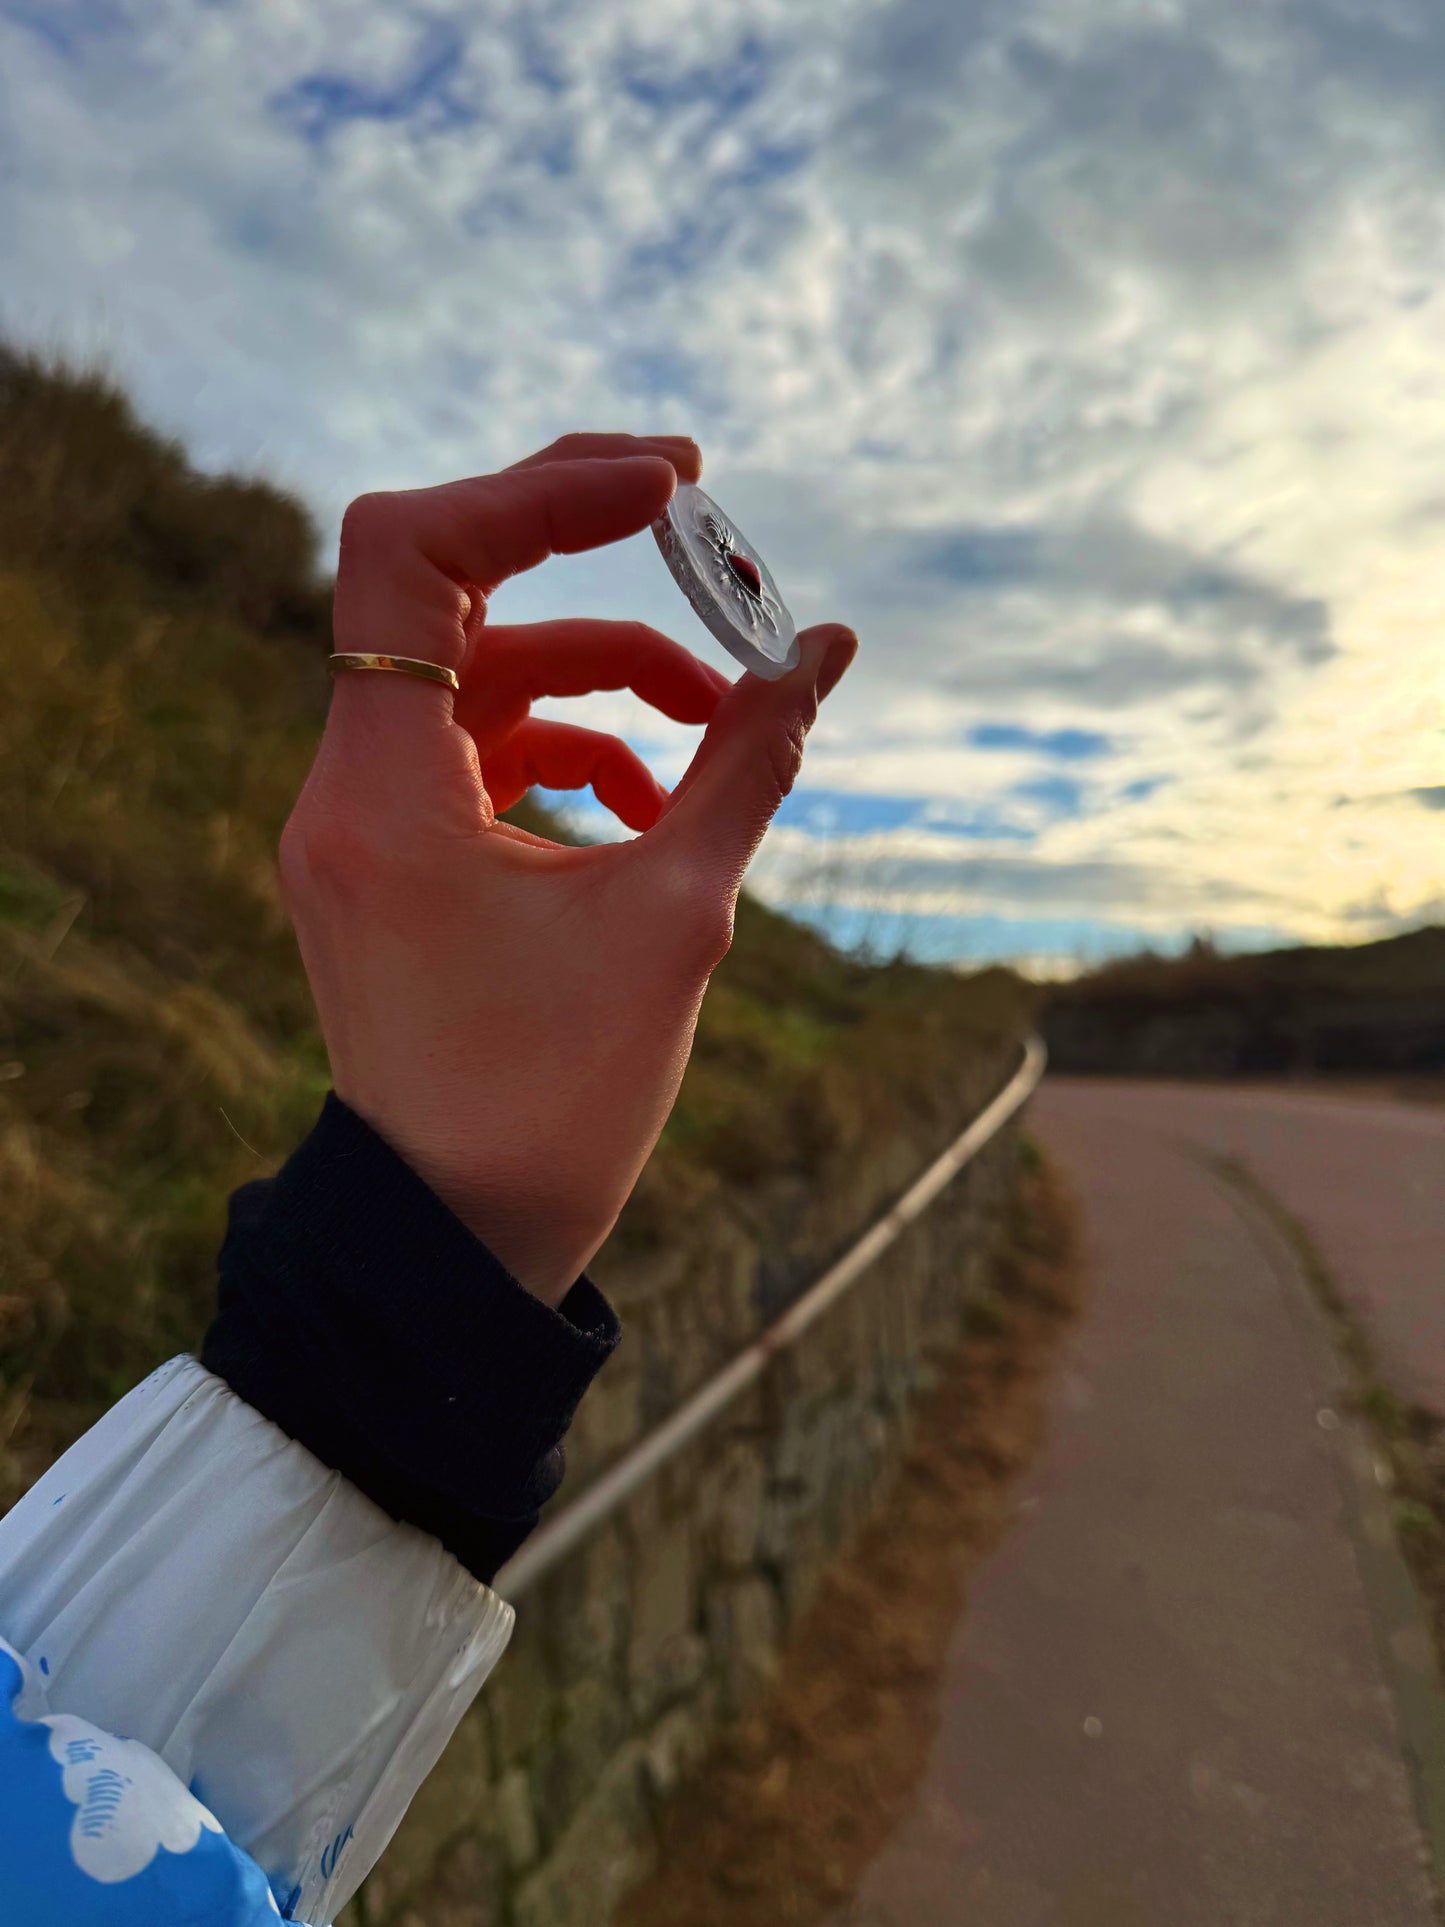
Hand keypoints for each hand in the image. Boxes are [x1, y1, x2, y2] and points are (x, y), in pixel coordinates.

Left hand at [279, 435, 856, 1304]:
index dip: (538, 490)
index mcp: (384, 790)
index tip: (668, 486)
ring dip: (604, 677)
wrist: (459, 1238)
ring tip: (720, 721)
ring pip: (478, 681)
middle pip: (448, 593)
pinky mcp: (394, 865)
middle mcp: (348, 789)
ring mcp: (363, 828)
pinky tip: (651, 805)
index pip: (414, 553)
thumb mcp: (676, 919)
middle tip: (695, 514)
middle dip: (581, 554)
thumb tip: (825, 647)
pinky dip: (568, 751)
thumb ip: (750, 763)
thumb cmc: (553, 1103)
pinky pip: (477, 756)